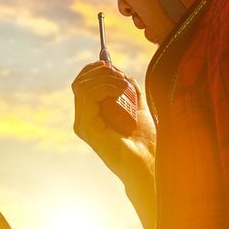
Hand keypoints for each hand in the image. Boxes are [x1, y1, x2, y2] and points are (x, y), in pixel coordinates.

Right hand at [72, 61, 155, 193]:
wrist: (148, 161)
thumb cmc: (145, 141)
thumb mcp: (137, 109)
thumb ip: (129, 92)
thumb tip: (124, 74)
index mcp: (91, 116)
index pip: (82, 84)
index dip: (94, 69)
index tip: (113, 66)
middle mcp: (83, 120)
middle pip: (80, 82)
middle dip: (101, 71)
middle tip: (121, 76)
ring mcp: (83, 124)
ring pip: (83, 86)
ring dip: (106, 79)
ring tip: (125, 86)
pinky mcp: (87, 127)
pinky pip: (88, 96)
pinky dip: (105, 87)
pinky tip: (120, 91)